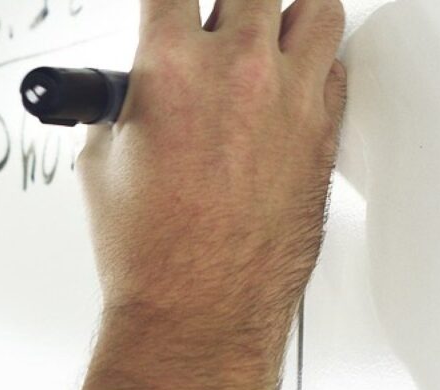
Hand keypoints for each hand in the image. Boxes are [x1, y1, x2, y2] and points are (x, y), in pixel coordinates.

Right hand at [81, 0, 346, 338]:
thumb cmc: (150, 251)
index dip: (166, 1)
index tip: (168, 10)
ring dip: (289, 13)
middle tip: (217, 21)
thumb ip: (125, 100)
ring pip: (317, 8)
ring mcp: (290, 99)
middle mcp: (238, 71)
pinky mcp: (324, 133)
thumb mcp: (103, 159)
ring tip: (270, 29)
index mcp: (172, 67)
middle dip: (230, 2)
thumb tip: (138, 83)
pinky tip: (293, 78)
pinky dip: (315, 64)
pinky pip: (337, 67)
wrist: (197, 309)